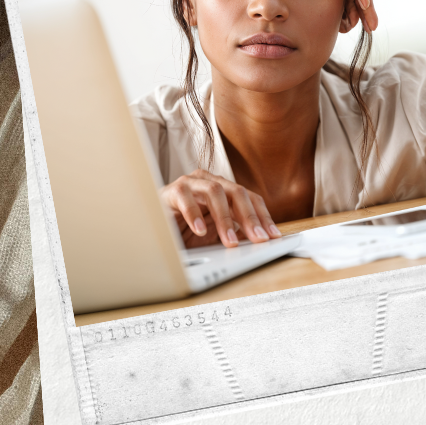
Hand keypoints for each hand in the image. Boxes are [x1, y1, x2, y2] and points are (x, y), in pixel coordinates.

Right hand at [160, 170, 280, 247]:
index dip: (263, 216)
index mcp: (224, 190)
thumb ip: (235, 234)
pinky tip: (199, 231)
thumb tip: (258, 241)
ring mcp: (191, 183)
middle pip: (237, 192)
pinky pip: (186, 198)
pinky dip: (194, 215)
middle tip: (258, 239)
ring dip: (225, 218)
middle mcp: (210, 182)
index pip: (250, 198)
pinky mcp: (172, 191)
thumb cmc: (185, 230)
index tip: (273, 236)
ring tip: (229, 241)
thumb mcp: (215, 235)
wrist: (152, 227)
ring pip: (215, 191)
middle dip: (250, 217)